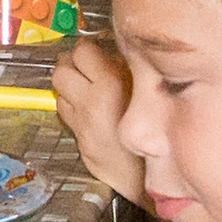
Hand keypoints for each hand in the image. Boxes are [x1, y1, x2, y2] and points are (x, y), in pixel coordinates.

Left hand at [52, 38, 144, 204]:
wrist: (155, 175)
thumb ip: (130, 69)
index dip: (88, 46)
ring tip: (85, 85)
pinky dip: (71, 105)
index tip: (97, 47)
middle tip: (84, 65)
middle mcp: (91, 101)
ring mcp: (81, 121)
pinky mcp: (79, 137)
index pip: (83, 50)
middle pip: (62, 69)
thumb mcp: (151, 91)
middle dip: (70, 64)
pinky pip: (65, 112)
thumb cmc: (162, 134)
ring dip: (68, 85)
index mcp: (111, 83)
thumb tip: (115, 51)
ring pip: (58, 91)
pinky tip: (87, 107)